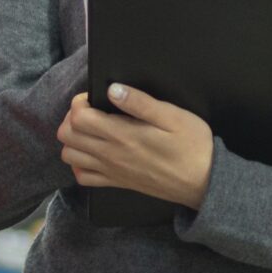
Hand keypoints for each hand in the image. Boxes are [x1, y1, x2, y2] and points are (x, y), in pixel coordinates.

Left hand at [56, 84, 213, 209]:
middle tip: (91, 110)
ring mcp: (112, 171)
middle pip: (68, 136)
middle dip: (72, 118)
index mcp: (123, 135)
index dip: (80, 102)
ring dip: (74, 139)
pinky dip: (80, 164)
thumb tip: (113, 89)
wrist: (203, 182)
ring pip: (70, 156)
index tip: (95, 97)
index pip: (79, 118)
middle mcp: (111, 155)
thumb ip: (140, 102)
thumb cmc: (192, 146)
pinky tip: (93, 153)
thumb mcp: (173, 116)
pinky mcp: (117, 183)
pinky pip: (83, 177)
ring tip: (91, 129)